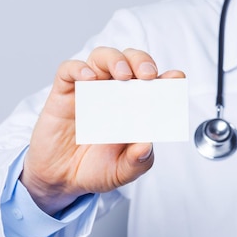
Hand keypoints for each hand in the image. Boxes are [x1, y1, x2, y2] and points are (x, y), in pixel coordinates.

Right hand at [21, 47, 184, 214]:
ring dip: (116, 60)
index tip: (176, 78)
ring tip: (123, 75)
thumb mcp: (121, 172)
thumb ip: (137, 162)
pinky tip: (88, 80)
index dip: (167, 78)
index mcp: (134, 107)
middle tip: (148, 75)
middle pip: (130, 61)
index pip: (153, 84)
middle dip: (142, 61)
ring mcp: (89, 90)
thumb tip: (146, 146)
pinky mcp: (64, 93)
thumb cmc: (95, 169)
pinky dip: (79, 69)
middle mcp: (114, 93)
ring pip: (102, 57)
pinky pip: (69, 70)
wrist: (61, 179)